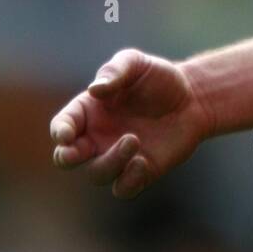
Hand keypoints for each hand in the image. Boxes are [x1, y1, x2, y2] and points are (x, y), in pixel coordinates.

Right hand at [49, 49, 212, 199]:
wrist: (192, 97)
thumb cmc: (157, 77)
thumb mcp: (135, 63)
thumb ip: (115, 71)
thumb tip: (95, 89)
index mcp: (88, 111)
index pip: (63, 125)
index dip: (60, 131)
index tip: (67, 134)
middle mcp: (97, 137)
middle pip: (68, 158)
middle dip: (66, 158)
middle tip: (74, 153)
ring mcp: (117, 157)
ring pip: (97, 174)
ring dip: (110, 162)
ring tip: (133, 140)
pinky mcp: (140, 172)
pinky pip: (124, 188)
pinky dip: (128, 181)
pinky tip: (142, 162)